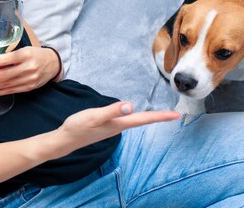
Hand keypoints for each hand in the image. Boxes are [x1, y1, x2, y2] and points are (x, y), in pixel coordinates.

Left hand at [0, 47, 58, 97]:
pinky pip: (11, 91)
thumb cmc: (35, 54)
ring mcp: (29, 79)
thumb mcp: (24, 50)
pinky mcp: (28, 87)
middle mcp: (28, 68)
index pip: (5, 60)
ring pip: (6, 85)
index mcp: (25, 55)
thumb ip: (10, 56)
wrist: (53, 63)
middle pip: (4, 74)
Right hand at [56, 102, 180, 152]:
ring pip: (136, 121)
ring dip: (149, 117)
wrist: (66, 139)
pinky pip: (127, 120)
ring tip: (161, 114)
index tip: (177, 115)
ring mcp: (113, 127)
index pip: (145, 119)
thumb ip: (112, 110)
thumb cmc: (79, 127)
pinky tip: (135, 114)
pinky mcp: (107, 125)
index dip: (161, 117)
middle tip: (175, 115)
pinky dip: (136, 116)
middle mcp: (119, 126)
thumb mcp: (95, 116)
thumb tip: (131, 105)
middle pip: (144, 120)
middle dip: (159, 117)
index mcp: (120, 124)